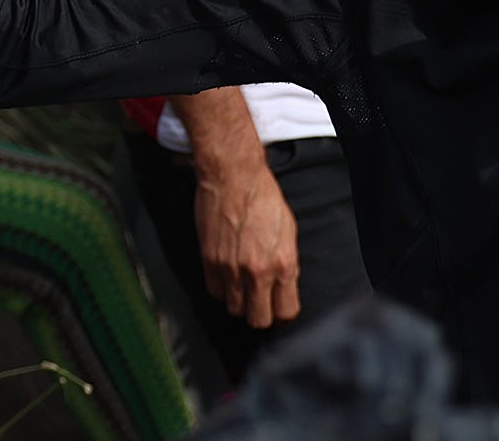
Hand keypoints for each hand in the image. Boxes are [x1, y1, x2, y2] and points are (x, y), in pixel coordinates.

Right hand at [196, 156, 301, 328]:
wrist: (233, 177)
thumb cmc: (262, 197)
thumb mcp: (289, 230)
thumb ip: (288, 262)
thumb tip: (284, 284)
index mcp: (283, 264)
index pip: (285, 312)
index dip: (283, 315)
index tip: (279, 311)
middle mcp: (257, 271)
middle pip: (258, 320)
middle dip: (261, 315)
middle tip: (260, 304)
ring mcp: (230, 268)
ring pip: (234, 309)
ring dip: (239, 302)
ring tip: (242, 287)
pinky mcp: (209, 260)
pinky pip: (214, 291)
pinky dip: (221, 288)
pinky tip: (227, 276)